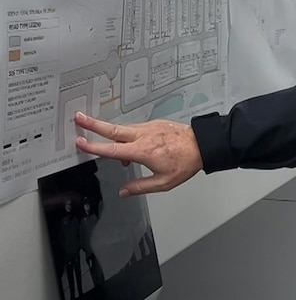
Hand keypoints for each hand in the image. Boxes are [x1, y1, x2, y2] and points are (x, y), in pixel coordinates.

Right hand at [74, 112, 203, 196]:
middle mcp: (144, 136)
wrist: (203, 145)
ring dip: (112, 134)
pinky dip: (128, 136)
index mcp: (143, 151)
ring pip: (124, 129)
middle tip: (78, 117)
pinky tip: (134, 149)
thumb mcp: (164, 182)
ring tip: (117, 152)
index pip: (112, 149)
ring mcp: (149, 127)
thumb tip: (123, 191)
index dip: (93, 147)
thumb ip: (140, 186)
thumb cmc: (186, 162)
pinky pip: (135, 129)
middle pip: (112, 129)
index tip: (80, 142)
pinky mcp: (155, 123)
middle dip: (93, 124)